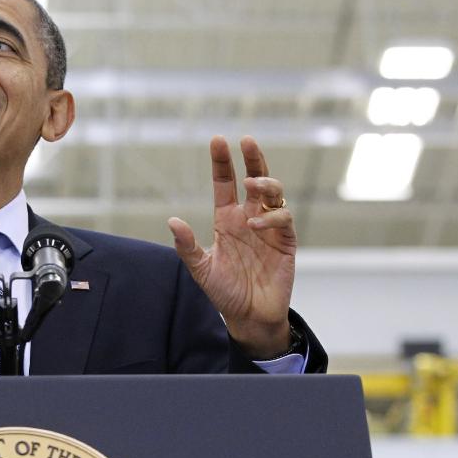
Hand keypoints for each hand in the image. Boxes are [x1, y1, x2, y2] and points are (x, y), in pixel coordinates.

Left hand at [168, 135, 295, 358]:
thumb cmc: (225, 292)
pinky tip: (254, 224)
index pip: (225, 184)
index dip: (222, 163)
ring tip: (252, 184)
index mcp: (227, 219)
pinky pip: (283, 218)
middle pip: (255, 178)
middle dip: (252, 158)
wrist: (249, 316)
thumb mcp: (201, 269)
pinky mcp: (285, 240)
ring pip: (274, 192)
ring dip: (265, 183)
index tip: (218, 140)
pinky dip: (271, 216)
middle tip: (246, 140)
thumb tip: (172, 221)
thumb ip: (187, 246)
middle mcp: (249, 217)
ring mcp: (269, 227)